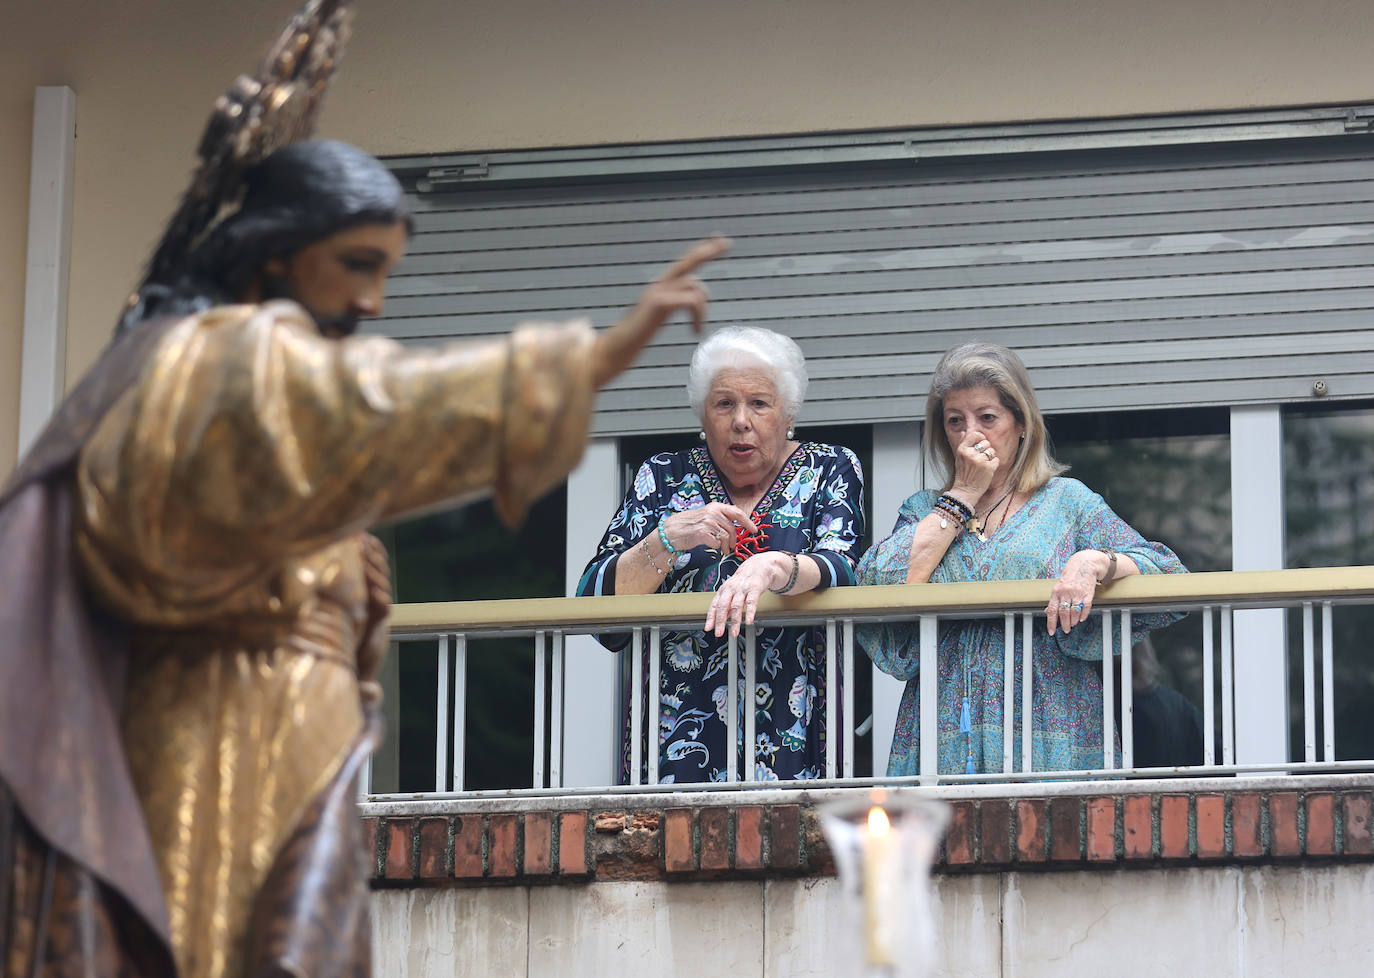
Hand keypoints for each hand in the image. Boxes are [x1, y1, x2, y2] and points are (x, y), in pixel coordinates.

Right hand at [591, 237, 730, 387]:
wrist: (614, 350)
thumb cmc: (633, 339)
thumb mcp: (655, 319)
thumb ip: (669, 306)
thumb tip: (687, 303)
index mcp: (659, 288)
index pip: (683, 264)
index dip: (700, 251)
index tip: (719, 240)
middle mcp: (658, 285)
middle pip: (688, 261)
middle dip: (708, 251)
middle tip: (727, 242)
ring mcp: (656, 293)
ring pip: (695, 288)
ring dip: (703, 309)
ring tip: (696, 330)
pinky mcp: (658, 304)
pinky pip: (689, 301)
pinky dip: (697, 315)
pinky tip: (694, 332)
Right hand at [662, 502, 756, 553]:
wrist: (671, 531)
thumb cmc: (689, 525)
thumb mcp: (706, 515)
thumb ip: (720, 517)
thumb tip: (735, 526)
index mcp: (715, 506)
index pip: (737, 513)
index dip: (748, 522)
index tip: (754, 530)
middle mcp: (713, 512)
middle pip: (732, 529)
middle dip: (734, 540)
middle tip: (731, 547)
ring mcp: (708, 522)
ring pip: (726, 537)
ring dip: (726, 546)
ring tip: (724, 551)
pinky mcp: (703, 533)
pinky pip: (717, 543)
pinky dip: (716, 547)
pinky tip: (711, 546)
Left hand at [705, 551, 791, 637]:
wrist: (759, 566)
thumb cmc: (745, 580)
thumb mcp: (733, 591)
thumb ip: (728, 606)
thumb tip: (722, 620)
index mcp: (724, 590)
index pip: (714, 605)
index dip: (710, 617)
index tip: (708, 628)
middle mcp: (731, 589)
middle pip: (723, 606)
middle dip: (720, 621)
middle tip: (719, 633)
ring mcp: (742, 588)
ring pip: (736, 606)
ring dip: (735, 621)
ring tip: (734, 633)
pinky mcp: (754, 588)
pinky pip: (751, 602)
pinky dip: (750, 612)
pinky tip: (749, 621)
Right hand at [948, 429, 998, 504]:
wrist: (965, 491)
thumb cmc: (963, 474)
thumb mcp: (958, 457)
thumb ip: (962, 444)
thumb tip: (964, 431)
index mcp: (962, 449)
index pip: (975, 434)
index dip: (980, 437)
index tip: (981, 442)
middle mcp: (971, 454)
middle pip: (986, 442)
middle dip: (986, 449)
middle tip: (980, 459)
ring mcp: (980, 461)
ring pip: (992, 451)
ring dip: (990, 457)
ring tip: (983, 465)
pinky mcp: (989, 468)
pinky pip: (996, 460)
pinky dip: (994, 465)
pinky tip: (986, 470)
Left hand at [1045, 549, 1107, 634]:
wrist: (1084, 565)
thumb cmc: (1070, 577)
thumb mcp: (1058, 587)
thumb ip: (1054, 600)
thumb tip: (1047, 612)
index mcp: (1056, 592)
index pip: (1052, 610)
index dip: (1051, 623)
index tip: (1052, 632)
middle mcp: (1066, 592)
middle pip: (1064, 613)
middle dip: (1064, 624)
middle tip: (1066, 630)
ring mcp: (1077, 593)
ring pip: (1074, 612)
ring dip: (1073, 621)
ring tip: (1073, 624)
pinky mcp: (1088, 593)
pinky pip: (1086, 607)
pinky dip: (1083, 615)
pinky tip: (1081, 618)